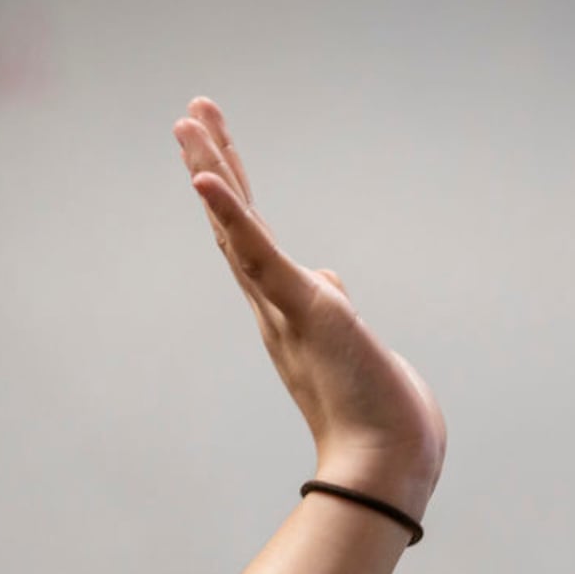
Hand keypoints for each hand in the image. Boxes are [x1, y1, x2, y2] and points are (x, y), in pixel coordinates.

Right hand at [173, 98, 445, 519]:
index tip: (216, 143)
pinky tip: (208, 180)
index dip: (231, 189)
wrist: (386, 462)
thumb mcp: (352, 339)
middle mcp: (272, 306)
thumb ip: (330, 303)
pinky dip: (233, 217)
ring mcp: (283, 307)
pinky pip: (260, 257)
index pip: (251, 236)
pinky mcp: (305, 310)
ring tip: (188, 125)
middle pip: (233, 222)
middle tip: (190, 112)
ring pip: (237, 230)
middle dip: (213, 164)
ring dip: (213, 174)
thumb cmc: (375, 409)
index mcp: (284, 308)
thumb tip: (328, 274)